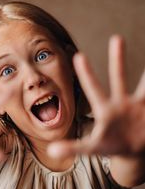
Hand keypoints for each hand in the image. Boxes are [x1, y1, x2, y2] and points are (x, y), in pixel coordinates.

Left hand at [48, 36, 144, 158]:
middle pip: (119, 77)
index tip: (78, 55)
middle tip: (115, 37)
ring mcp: (138, 104)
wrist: (132, 150)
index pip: (93, 89)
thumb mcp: (92, 148)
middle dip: (117, 59)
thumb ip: (73, 147)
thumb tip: (51, 150)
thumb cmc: (110, 146)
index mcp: (105, 109)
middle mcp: (121, 101)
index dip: (87, 74)